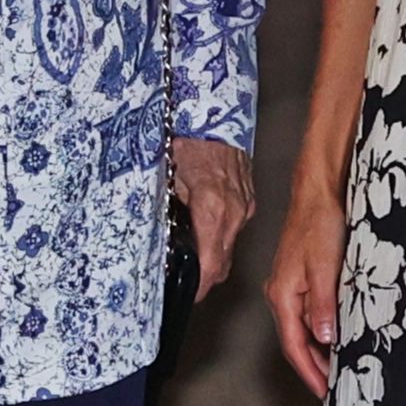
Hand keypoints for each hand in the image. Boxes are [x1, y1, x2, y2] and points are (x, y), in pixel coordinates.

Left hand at [170, 135, 256, 302]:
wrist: (211, 112)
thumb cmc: (184, 139)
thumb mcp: (164, 176)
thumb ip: (165, 213)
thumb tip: (158, 244)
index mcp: (213, 208)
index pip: (211, 264)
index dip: (199, 286)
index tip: (187, 294)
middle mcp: (234, 211)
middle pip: (223, 263)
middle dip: (203, 276)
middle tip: (182, 281)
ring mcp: (245, 205)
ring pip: (229, 247)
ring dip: (212, 257)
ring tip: (188, 257)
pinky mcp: (248, 199)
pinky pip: (234, 228)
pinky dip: (219, 236)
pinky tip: (201, 229)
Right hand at [267, 183, 344, 395]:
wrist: (318, 191)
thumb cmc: (319, 222)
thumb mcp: (324, 266)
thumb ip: (322, 304)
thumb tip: (322, 338)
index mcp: (282, 295)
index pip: (294, 345)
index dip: (310, 372)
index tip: (324, 392)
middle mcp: (282, 294)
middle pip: (296, 341)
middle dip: (314, 366)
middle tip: (335, 387)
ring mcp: (291, 286)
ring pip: (304, 328)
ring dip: (320, 349)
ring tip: (340, 367)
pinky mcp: (303, 278)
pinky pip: (310, 313)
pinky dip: (323, 329)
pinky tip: (339, 334)